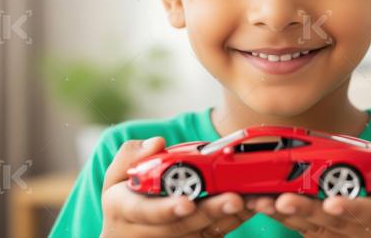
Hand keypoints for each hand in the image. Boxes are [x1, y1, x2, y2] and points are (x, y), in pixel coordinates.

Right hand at [100, 137, 255, 236]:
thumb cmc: (127, 194)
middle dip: (209, 212)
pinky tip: (251, 205)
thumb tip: (157, 142)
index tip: (187, 202)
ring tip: (250, 200)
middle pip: (181, 226)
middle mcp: (144, 232)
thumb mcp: (119, 173)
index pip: (144, 212)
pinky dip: (233, 221)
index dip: (166, 209)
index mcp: (123, 210)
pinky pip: (213, 236)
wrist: (129, 229)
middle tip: (234, 199)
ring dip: (228, 217)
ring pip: (201, 233)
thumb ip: (133, 155)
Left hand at [246, 131, 370, 236]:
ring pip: (307, 225)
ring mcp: (336, 233)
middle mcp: (356, 227)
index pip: (367, 211)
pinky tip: (253, 203)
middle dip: (304, 210)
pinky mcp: (321, 233)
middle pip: (327, 220)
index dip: (349, 208)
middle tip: (282, 201)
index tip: (333, 203)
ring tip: (259, 202)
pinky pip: (297, 226)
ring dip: (282, 214)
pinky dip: (276, 216)